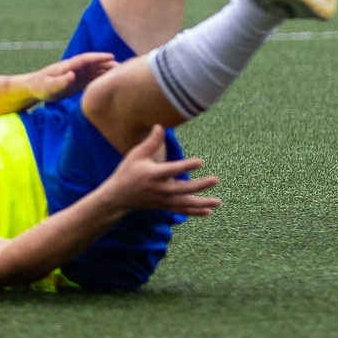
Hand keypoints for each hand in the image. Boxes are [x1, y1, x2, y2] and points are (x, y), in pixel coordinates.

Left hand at [15, 52, 115, 104]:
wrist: (34, 89)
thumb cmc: (40, 87)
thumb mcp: (48, 86)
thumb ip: (60, 81)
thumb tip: (72, 75)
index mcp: (68, 66)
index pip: (86, 59)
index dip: (98, 57)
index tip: (111, 57)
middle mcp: (75, 69)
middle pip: (94, 64)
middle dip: (107, 64)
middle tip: (123, 67)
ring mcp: (77, 75)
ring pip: (95, 71)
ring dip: (107, 71)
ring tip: (121, 75)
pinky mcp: (77, 82)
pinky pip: (92, 79)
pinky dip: (102, 79)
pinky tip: (110, 83)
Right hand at [102, 126, 221, 216]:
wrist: (119, 197)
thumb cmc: (128, 172)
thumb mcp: (136, 155)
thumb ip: (150, 142)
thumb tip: (160, 126)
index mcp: (153, 174)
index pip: (173, 170)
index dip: (186, 166)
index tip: (200, 161)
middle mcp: (160, 189)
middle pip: (183, 189)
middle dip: (200, 185)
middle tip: (215, 180)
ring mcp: (163, 200)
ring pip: (186, 203)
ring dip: (202, 203)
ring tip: (218, 202)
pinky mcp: (165, 206)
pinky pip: (182, 210)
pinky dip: (195, 211)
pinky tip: (208, 211)